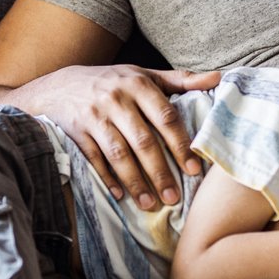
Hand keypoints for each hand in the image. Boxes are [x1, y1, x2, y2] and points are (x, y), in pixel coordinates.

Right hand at [27, 64, 220, 210]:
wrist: (60, 86)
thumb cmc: (113, 82)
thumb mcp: (144, 74)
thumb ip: (181, 79)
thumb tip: (219, 78)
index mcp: (138, 84)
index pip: (165, 117)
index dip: (180, 145)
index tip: (193, 170)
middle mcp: (116, 99)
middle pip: (143, 141)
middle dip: (160, 172)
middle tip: (174, 197)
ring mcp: (95, 116)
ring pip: (119, 154)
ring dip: (135, 182)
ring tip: (150, 204)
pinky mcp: (77, 132)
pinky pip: (94, 159)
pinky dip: (108, 178)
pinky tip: (121, 196)